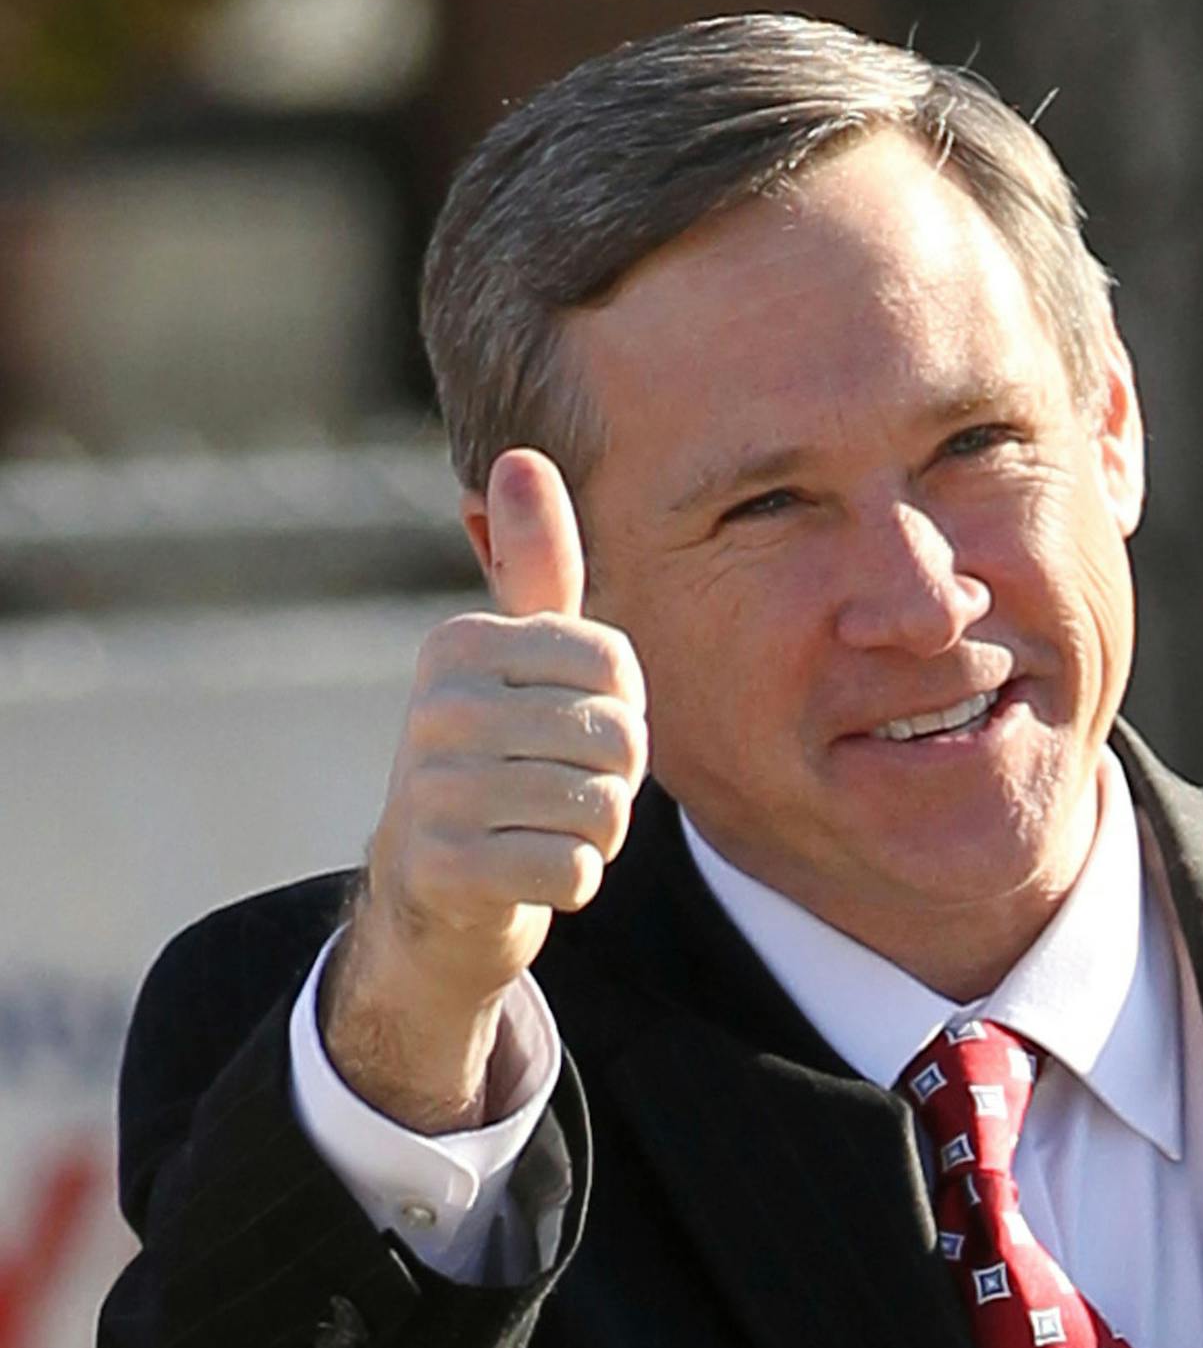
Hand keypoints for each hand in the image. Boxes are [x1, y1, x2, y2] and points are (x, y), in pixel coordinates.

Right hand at [323, 449, 647, 1130]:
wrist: (433, 891)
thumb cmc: (499, 758)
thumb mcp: (517, 660)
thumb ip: (535, 569)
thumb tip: (522, 457)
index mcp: (461, 644)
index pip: (619, 667)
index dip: (623, 713)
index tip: (571, 731)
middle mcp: (437, 708)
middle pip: (618, 740)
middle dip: (614, 781)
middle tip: (560, 791)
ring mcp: (433, 790)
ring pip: (602, 808)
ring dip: (596, 833)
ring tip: (543, 827)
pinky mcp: (445, 868)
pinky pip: (574, 869)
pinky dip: (573, 880)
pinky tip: (528, 871)